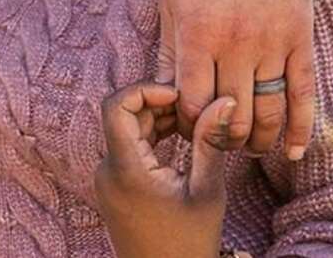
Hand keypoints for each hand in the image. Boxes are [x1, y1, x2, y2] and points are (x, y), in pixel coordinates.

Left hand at [94, 85, 230, 257]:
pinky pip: (127, 149)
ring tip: (192, 124)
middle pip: (123, 116)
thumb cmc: (189, 244)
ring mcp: (107, 181)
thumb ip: (210, 141)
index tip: (179, 95)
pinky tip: (179, 140)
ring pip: (126, 131)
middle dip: (158, 105)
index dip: (145, 89)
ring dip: (156, 121)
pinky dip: (150, 138)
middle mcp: (107, 171)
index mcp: (125, 170)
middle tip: (195, 108)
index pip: (115, 106)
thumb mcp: (206, 190)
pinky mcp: (113, 189)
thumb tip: (224, 100)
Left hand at [158, 0, 314, 157]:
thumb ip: (170, 51)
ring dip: (257, 140)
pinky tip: (291, 151)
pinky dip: (300, 128)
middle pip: (231, 116)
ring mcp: (273, 39)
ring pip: (267, 112)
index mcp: (198, 31)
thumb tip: (162, 99)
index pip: (194, 105)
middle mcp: (237, 40)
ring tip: (248, 147)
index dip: (190, 127)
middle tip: (217, 145)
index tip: (188, 129)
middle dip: (222, 140)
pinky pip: (304, 93)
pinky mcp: (301, 36)